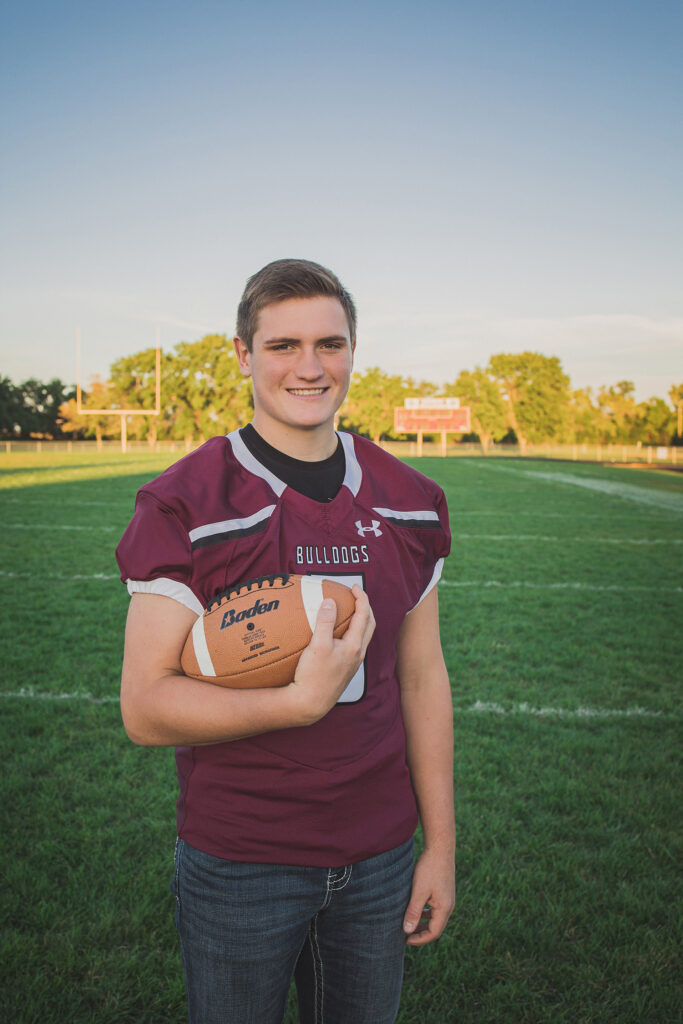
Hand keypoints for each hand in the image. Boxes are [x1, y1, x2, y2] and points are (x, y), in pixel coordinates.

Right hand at [287, 585, 374, 724]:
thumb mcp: (317, 645)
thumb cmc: (313, 676)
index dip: (362, 598)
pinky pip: (352, 645)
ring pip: (362, 636)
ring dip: (360, 621)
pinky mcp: (344, 670)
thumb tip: (330, 601)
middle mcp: (357, 655)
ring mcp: (352, 663)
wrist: (310, 704)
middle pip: (369, 625)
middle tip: (355, 596)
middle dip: (366, 608)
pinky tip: (335, 634)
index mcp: (355, 646)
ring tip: (347, 611)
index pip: (364, 616)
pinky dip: (350, 632)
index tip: (354, 587)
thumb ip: (325, 621)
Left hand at [403, 846, 454, 945]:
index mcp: (444, 908)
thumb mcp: (419, 891)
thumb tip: (407, 931)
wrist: (440, 848)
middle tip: (405, 935)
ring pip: (435, 918)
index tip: (405, 940)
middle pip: (436, 928)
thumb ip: (414, 911)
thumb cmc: (429, 869)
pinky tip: (416, 909)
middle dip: (421, 933)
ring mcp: (448, 899)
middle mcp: (449, 906)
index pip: (434, 933)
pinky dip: (426, 913)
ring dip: (423, 923)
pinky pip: (436, 909)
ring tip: (409, 924)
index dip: (419, 939)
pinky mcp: (444, 892)